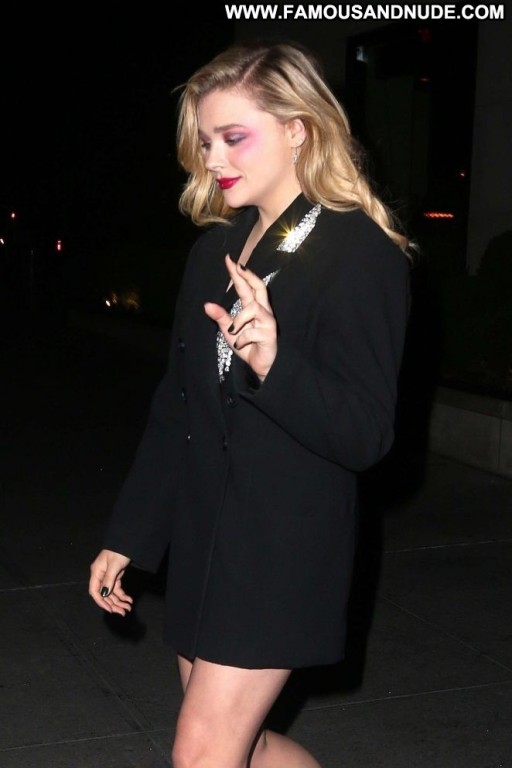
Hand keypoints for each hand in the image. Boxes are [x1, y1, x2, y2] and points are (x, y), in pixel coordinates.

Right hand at [89, 549, 132, 615]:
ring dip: (119, 601)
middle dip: (113, 604)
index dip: (101, 602)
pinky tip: (129, 600)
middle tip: (123, 612)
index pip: (94, 591)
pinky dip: (122, 595)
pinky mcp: (115, 576)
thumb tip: (103, 594)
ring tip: (128, 608)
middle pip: (104, 594)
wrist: (127, 542)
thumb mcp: (114, 566)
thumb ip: (108, 580)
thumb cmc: (119, 551)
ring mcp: (108, 576)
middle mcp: (100, 576)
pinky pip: (117, 589)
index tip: (110, 609)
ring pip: (111, 593)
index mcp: (96, 572)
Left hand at [204, 255, 277, 380]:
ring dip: (239, 319)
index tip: (229, 259)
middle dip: (247, 275)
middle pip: (259, 287)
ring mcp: (268, 322)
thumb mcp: (230, 331)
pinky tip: (241, 345)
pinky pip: (251, 332)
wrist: (262, 367)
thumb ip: (221, 317)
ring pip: (253, 308)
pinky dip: (241, 339)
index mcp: (253, 308)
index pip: (246, 286)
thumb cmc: (249, 347)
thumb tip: (206, 304)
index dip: (238, 273)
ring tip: (233, 332)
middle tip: (236, 265)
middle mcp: (263, 311)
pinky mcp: (270, 334)